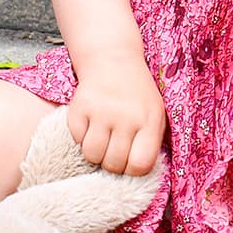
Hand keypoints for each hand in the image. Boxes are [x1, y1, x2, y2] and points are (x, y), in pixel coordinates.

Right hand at [67, 48, 166, 174]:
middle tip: (113, 149)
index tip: (129, 162)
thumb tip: (136, 173)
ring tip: (101, 140)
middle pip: (114, 164)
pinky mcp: (79, 108)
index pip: (140, 164)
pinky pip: (77, 139)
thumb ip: (151, 142)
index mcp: (149, 120)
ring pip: (92, 155)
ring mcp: (101, 112)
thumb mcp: (156, 113)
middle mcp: (126, 117)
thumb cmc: (137, 94)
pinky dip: (81, 137)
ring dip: (95, 153)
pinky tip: (90, 124)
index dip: (132, 170)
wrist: (113, 60)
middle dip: (112, 163)